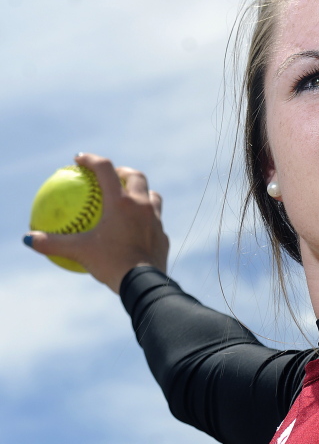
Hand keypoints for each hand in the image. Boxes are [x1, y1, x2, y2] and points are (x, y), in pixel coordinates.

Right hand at [25, 153, 168, 292]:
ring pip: (153, 196)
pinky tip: (139, 228)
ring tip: (131, 199)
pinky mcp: (163, 236)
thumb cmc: (111, 264)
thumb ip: (54, 243)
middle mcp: (141, 205)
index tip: (80, 160)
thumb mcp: (79, 252)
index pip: (105, 169)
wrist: (143, 283)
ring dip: (142, 193)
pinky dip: (147, 219)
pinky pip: (156, 221)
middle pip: (136, 176)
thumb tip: (30, 239)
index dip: (91, 160)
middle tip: (113, 176)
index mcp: (121, 202)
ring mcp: (156, 220)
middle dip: (123, 172)